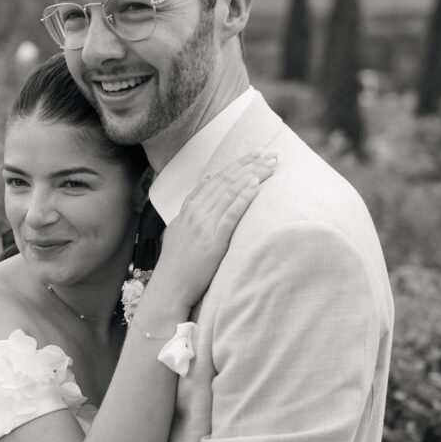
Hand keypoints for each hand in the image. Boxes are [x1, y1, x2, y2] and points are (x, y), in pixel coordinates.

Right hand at [155, 150, 276, 310]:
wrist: (169, 288)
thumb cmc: (176, 265)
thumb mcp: (179, 231)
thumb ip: (191, 209)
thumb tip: (205, 187)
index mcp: (188, 209)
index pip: (216, 179)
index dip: (236, 164)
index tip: (253, 153)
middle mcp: (195, 212)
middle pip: (226, 181)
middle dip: (250, 165)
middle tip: (270, 154)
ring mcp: (203, 225)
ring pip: (230, 192)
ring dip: (252, 175)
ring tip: (271, 164)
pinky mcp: (213, 240)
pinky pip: (230, 214)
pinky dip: (243, 197)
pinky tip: (256, 185)